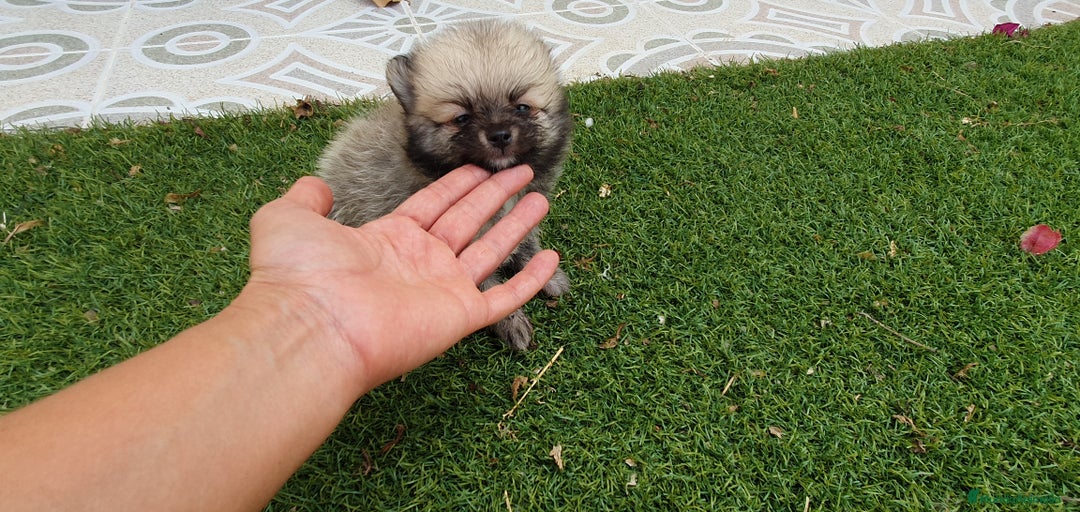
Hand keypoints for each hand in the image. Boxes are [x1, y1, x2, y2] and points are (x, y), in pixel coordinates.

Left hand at [244, 164, 558, 391]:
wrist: (312, 327)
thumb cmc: (298, 276)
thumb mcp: (287, 218)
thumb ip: (305, 197)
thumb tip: (315, 185)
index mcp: (387, 240)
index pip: (432, 205)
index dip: (458, 184)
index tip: (482, 166)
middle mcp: (419, 263)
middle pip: (467, 220)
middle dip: (495, 194)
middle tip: (522, 171)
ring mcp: (442, 290)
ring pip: (491, 250)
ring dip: (517, 224)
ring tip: (541, 198)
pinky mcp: (460, 316)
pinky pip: (505, 297)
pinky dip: (531, 280)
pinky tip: (551, 258)